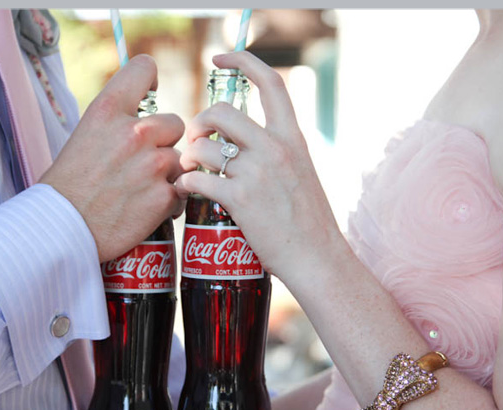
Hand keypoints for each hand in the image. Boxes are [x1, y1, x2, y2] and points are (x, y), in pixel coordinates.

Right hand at [40, 55, 184, 262]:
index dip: (151, 81)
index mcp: (108, 110)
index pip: (144, 68)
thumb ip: (115, 122)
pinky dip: (170, 201)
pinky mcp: (164, 196)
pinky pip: (182, 190)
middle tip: (142, 162)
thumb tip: (142, 117)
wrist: (61, 229)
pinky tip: (148, 207)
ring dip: (168, 173)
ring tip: (142, 190)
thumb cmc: (67, 186)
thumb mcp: (84, 135)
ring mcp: (153, 164)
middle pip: (175, 122)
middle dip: (163, 141)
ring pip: (180, 159)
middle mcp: (135, 132)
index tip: (150, 97)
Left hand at [176, 51, 347, 286]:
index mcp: (293, 139)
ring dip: (188, 158)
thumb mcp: (302, 175)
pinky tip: (185, 192)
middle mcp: (276, 149)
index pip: (270, 83)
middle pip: (222, 112)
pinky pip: (197, 180)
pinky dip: (184, 184)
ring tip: (189, 172)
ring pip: (204, 147)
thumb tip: (244, 147)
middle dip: (199, 123)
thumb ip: (277, 154)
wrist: (318, 259)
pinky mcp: (241, 200)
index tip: (220, 57)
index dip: (242, 61)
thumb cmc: (308, 224)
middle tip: (196, 143)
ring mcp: (258, 173)